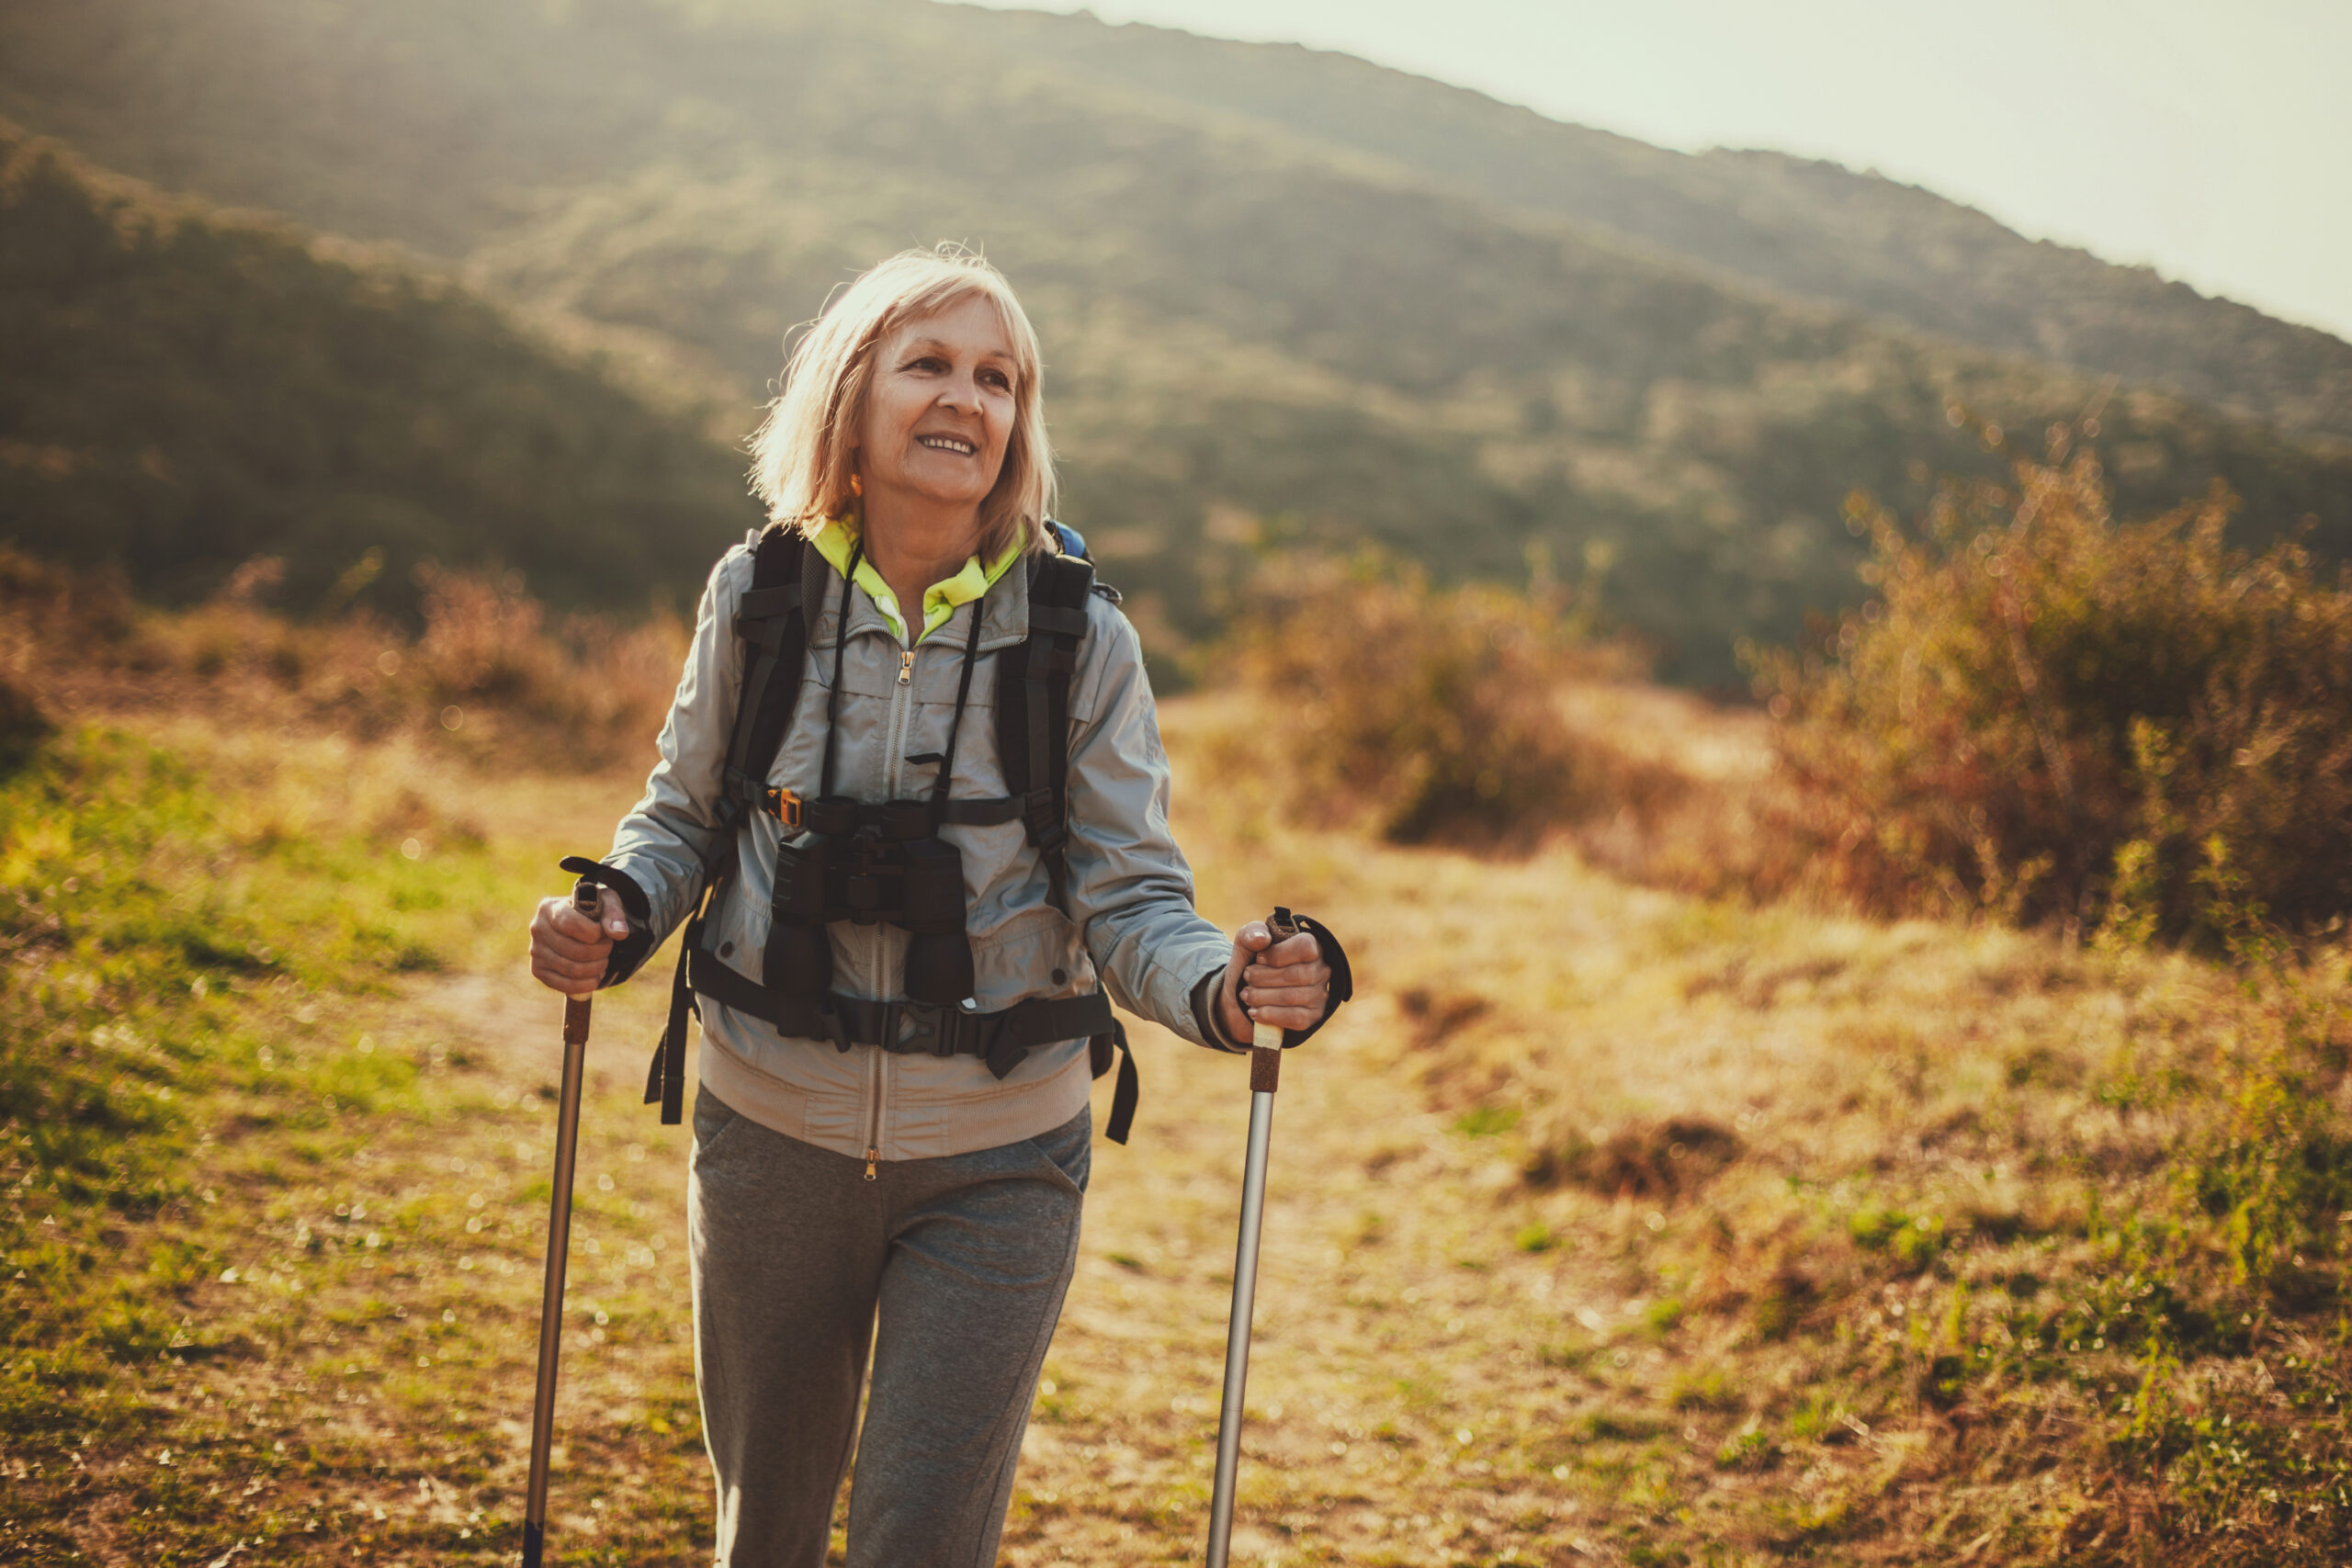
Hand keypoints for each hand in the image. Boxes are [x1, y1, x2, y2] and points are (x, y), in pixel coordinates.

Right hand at [529, 887, 629, 997]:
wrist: (582, 924)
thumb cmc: (593, 911)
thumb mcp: (606, 904)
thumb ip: (614, 915)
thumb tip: (619, 933)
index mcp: (549, 908)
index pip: (570, 924)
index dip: (594, 933)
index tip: (605, 933)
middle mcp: (538, 928)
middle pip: (574, 951)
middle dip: (600, 952)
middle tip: (609, 949)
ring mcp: (536, 951)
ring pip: (572, 970)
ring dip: (596, 968)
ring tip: (604, 961)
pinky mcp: (538, 970)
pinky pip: (565, 985)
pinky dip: (586, 984)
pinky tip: (595, 977)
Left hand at [1217, 920, 1331, 1045]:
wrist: (1242, 1000)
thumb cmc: (1251, 968)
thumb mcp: (1246, 946)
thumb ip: (1250, 934)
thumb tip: (1262, 939)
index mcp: (1310, 946)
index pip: (1305, 947)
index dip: (1277, 954)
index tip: (1258, 958)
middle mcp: (1321, 970)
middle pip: (1296, 975)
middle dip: (1263, 977)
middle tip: (1247, 978)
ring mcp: (1319, 995)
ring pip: (1293, 997)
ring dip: (1262, 997)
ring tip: (1246, 995)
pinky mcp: (1313, 1016)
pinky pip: (1296, 1018)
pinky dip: (1270, 1015)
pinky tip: (1254, 1012)